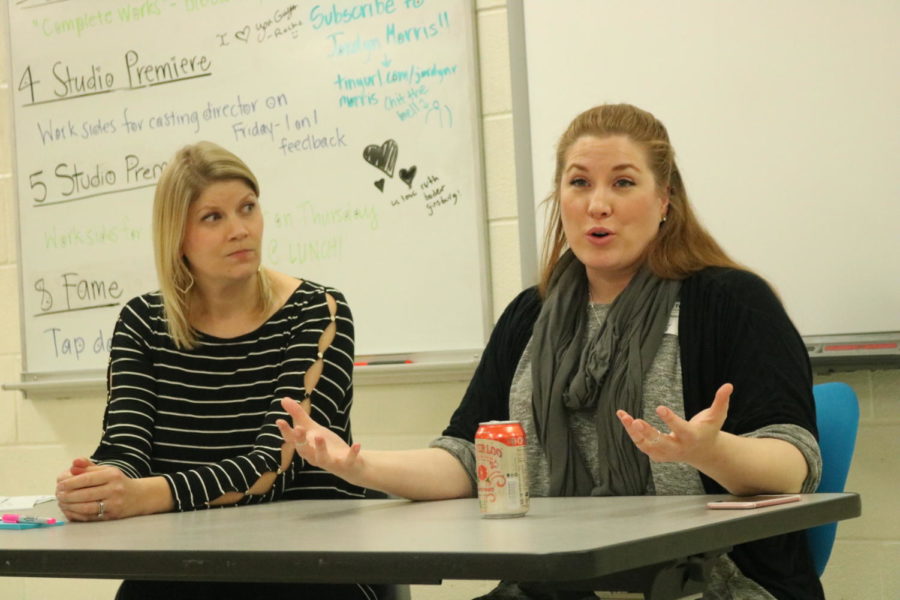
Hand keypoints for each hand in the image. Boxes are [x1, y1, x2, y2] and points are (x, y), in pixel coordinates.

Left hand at [55, 458, 142, 521]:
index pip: (87, 479)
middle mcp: (115, 489)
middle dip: (67, 496)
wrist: (139, 496)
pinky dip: (76, 514)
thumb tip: (73, 464)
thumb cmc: (118, 482)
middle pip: (85, 494)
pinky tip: (69, 510)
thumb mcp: (106, 470)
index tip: (59, 484)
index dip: (70, 482)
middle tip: (58, 495)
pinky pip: (89, 517)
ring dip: (70, 506)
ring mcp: (114, 504)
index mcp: (112, 475)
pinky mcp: (111, 516)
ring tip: (61, 503)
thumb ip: (88, 467)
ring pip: (86, 507)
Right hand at [276, 397, 363, 482]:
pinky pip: (348, 460)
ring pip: (322, 458)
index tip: (279, 420)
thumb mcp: (313, 429)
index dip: (286, 432)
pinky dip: (352, 453)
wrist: (349, 465)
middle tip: (299, 428)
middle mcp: (315, 457)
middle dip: (301, 440)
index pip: (292, 441)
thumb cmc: (327, 446)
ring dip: (321, 448)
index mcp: (306, 448)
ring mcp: (331, 462)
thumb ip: (299, 416)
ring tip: (319, 435)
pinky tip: (357, 444)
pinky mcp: (346, 464)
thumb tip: (283, 399)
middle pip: (304, 450)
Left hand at [616, 383, 731, 465]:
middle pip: (661, 443)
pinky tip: (625, 419)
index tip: (659, 407)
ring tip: (623, 416)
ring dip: (634, 432)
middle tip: (637, 421)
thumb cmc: (709, 429)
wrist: (703, 452)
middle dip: (648, 433)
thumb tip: (728, 385)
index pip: (681, 429)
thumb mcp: (717, 416)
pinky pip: (642, 445)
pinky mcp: (657, 454)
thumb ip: (721, 401)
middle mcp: (678, 448)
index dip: (670, 419)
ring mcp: (666, 453)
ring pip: (647, 445)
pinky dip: (632, 434)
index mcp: (692, 437)